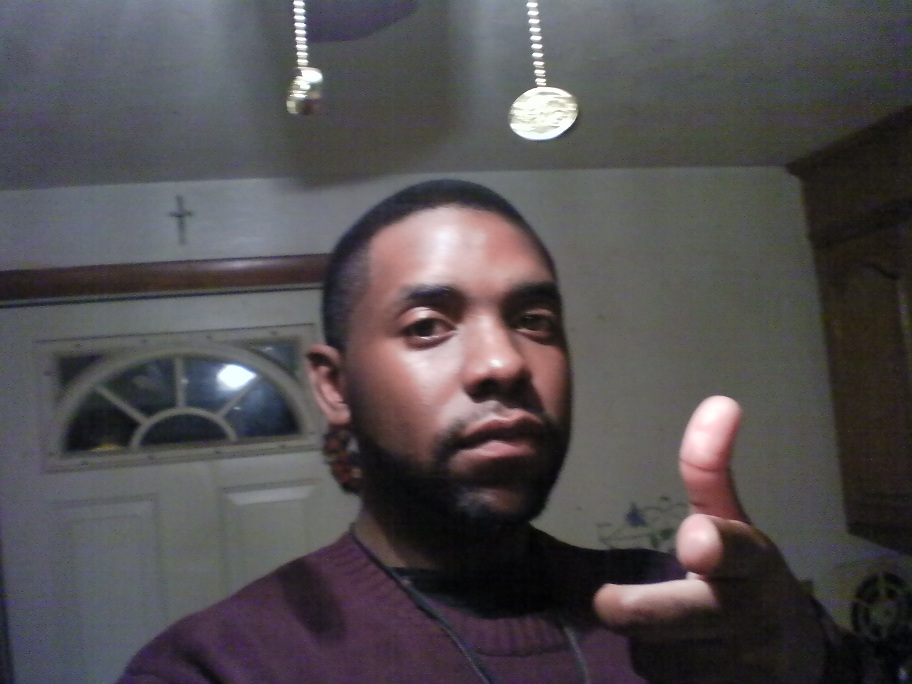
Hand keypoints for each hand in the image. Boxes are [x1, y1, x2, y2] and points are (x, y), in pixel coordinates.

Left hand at [593, 396, 826, 682]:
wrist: (791, 655)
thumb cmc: (746, 576)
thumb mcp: (734, 522)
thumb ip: (712, 471)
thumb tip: (720, 402)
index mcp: (756, 564)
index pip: (739, 554)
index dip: (718, 548)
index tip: (695, 542)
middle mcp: (750, 618)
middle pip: (680, 619)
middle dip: (641, 611)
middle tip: (608, 601)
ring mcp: (739, 668)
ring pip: (656, 655)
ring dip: (648, 639)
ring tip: (668, 625)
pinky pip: (661, 683)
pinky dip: (659, 668)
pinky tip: (677, 655)